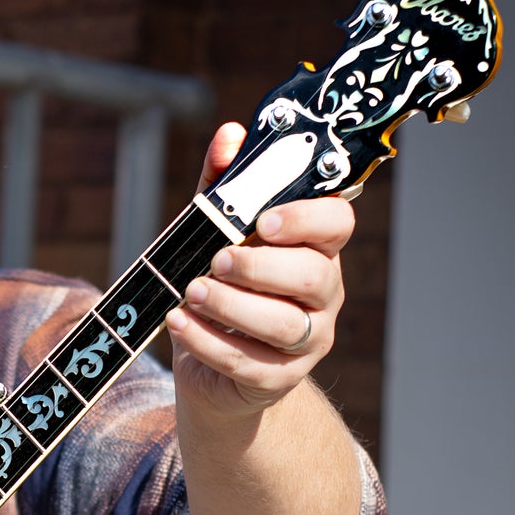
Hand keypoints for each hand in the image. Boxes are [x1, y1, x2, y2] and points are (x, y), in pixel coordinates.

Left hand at [165, 122, 352, 418]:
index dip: (306, 219)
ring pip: (284, 324)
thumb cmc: (221, 286)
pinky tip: (178, 323)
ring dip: (232, 306)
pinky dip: (208, 342)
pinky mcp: (279, 378)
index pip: (337, 224)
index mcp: (316, 248)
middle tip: (216, 260)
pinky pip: (249, 363)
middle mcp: (323, 294)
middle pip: (311, 276)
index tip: (264, 219)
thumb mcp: (215, 232)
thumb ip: (223, 187)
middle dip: (260, 266)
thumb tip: (229, 136)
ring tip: (191, 292)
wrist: (213, 368)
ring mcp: (307, 341)